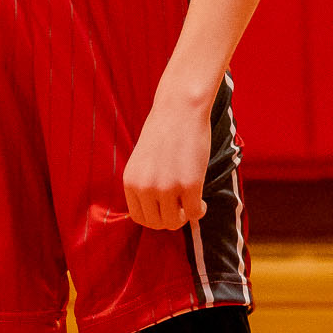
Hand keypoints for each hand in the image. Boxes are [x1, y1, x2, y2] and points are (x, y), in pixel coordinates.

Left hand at [123, 99, 211, 230]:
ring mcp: (167, 187)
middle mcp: (145, 187)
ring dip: (185, 217)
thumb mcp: (143, 161)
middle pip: (157, 223)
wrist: (180, 108)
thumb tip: (156, 213)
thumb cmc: (163, 131)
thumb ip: (144, 185)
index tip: (166, 210)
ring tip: (191, 204)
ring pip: (175, 222)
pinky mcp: (190, 184)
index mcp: (130, 181)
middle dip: (171, 219)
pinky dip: (200, 211)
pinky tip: (202, 202)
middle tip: (181, 208)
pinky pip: (195, 212)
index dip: (155, 218)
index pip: (140, 218)